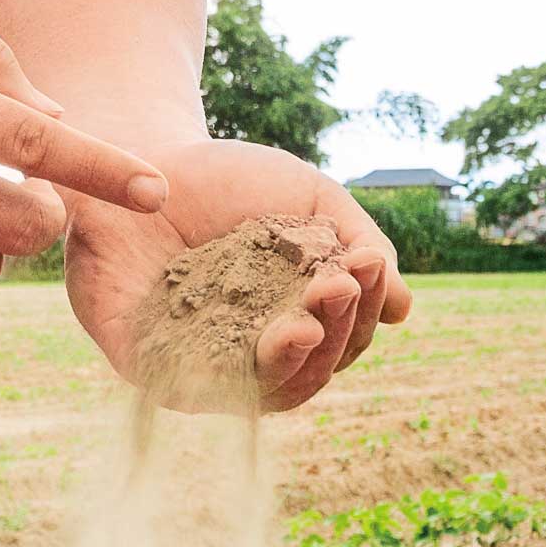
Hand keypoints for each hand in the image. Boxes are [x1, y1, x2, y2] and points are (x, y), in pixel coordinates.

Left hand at [63, 139, 411, 412]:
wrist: (143, 156)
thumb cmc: (233, 181)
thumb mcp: (312, 201)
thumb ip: (359, 244)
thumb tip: (402, 309)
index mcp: (295, 324)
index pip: (340, 339)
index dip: (361, 309)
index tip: (367, 262)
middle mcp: (250, 356)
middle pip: (308, 372)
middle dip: (333, 334)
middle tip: (340, 287)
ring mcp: (199, 366)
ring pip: (260, 390)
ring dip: (293, 362)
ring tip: (309, 322)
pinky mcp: (144, 364)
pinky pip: (187, 389)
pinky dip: (225, 376)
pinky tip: (255, 343)